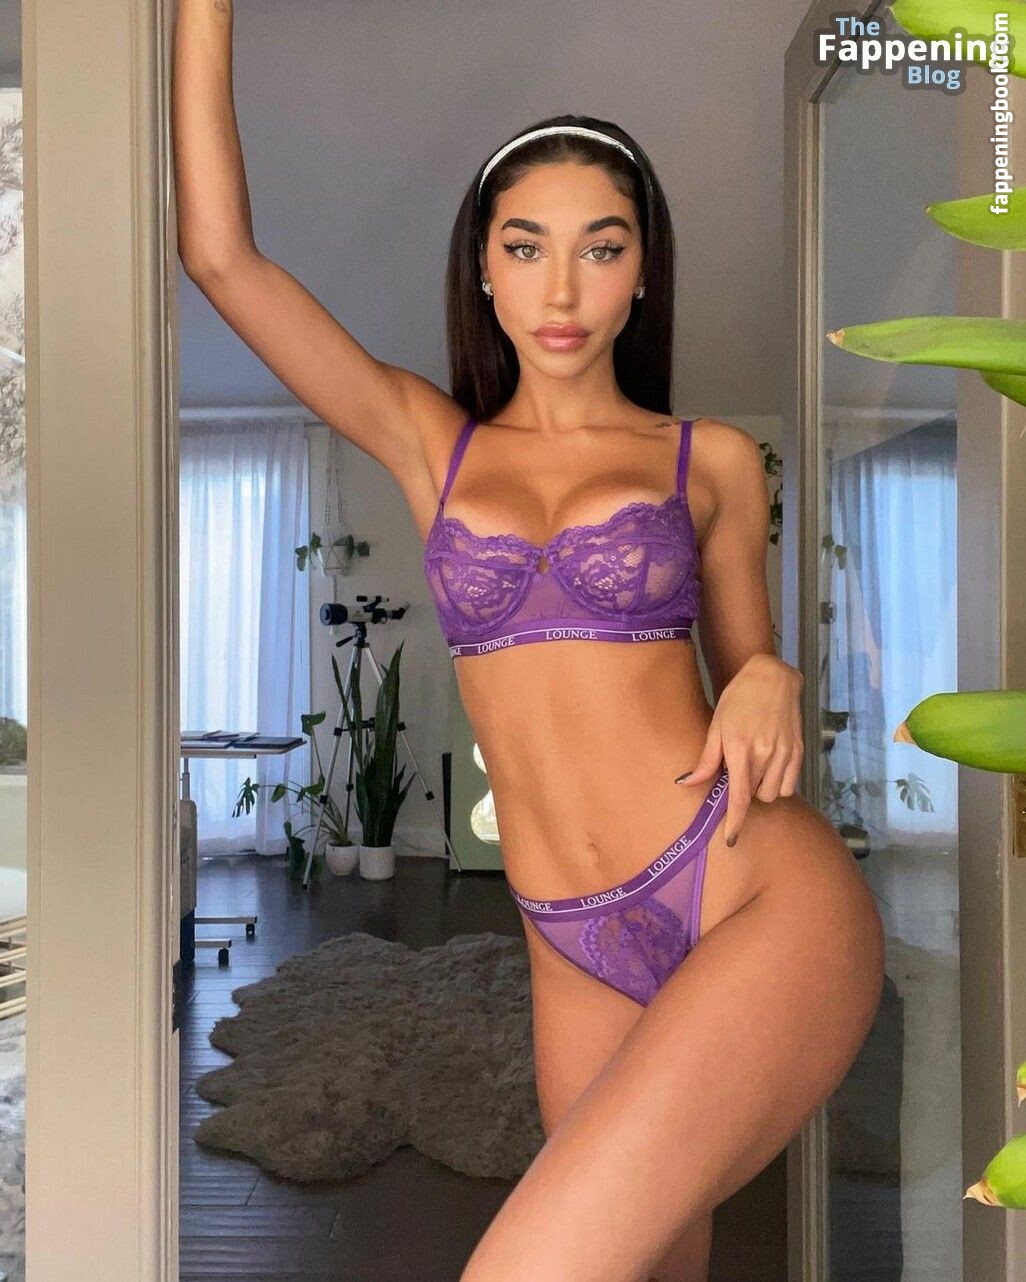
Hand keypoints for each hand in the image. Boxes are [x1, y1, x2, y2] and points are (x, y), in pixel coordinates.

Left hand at [674, 654, 803, 846]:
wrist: (772, 676)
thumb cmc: (738, 699)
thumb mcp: (716, 726)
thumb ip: (706, 760)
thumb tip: (687, 783)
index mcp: (740, 749)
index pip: (739, 797)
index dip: (735, 821)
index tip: (731, 839)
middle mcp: (765, 754)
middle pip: (755, 797)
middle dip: (745, 793)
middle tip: (738, 773)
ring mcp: (785, 754)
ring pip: (773, 794)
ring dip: (762, 789)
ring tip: (755, 767)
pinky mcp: (799, 751)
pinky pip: (790, 785)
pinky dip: (779, 784)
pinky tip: (770, 767)